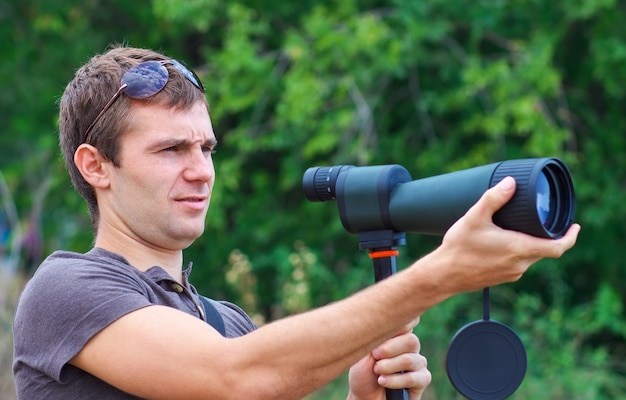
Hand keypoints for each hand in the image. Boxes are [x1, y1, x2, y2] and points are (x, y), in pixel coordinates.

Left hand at [347, 318, 430, 399]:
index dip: (402, 323)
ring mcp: (418, 363)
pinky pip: (414, 378)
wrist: (363, 397)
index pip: (409, 321)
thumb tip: (387, 317)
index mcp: (398, 335)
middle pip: (411, 340)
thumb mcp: (364, 350)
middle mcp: (410, 347)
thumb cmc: (362, 373)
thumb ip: (378, 335)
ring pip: (410, 360)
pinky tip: (383, 381)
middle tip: (375, 355)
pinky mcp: (422, 379)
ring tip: (376, 371)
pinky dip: (396, 380)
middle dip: (389, 349)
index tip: (386, 328)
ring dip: (389, 366)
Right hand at [434, 176, 580, 292]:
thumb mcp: (474, 218)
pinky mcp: (501, 278)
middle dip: (546, 236)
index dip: (570, 237)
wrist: (443, 275)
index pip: (558, 247)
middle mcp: (520, 264)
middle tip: (543, 221)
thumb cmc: (459, 248)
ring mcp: (511, 274)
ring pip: (530, 257)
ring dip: (530, 244)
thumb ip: (493, 198)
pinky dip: (517, 252)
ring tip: (520, 229)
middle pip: (544, 250)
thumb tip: (510, 182)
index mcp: (520, 249)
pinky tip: (503, 244)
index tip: (575, 227)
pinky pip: (518, 264)